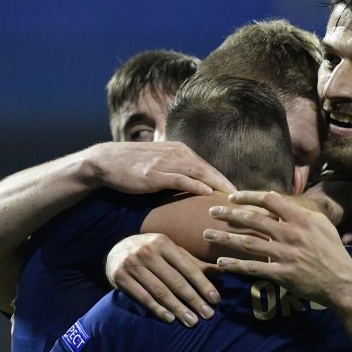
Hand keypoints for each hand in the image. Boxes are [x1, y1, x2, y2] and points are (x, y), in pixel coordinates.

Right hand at [86, 141, 236, 196]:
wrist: (106, 162)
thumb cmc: (133, 167)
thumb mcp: (160, 164)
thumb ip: (178, 172)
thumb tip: (195, 189)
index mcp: (181, 151)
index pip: (209, 167)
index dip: (226, 181)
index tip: (241, 195)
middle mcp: (177, 153)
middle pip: (210, 170)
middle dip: (228, 185)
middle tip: (245, 199)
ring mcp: (166, 162)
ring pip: (199, 173)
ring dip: (218, 186)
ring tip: (233, 200)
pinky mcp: (155, 174)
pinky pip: (180, 179)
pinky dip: (195, 185)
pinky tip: (207, 194)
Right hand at [105, 233, 220, 327]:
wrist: (116, 251)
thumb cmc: (152, 253)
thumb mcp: (171, 253)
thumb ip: (194, 263)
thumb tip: (221, 271)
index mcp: (163, 243)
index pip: (187, 267)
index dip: (203, 284)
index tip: (215, 300)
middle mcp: (147, 251)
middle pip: (175, 280)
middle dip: (193, 299)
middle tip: (208, 315)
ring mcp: (131, 264)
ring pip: (159, 291)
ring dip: (178, 308)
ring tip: (192, 321)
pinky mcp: (119, 276)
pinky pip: (142, 296)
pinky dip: (157, 309)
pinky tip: (170, 319)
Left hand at [204, 191, 351, 305]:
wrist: (342, 281)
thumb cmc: (333, 252)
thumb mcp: (322, 225)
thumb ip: (301, 213)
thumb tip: (282, 203)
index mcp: (301, 219)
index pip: (269, 200)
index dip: (248, 196)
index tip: (232, 197)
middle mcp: (291, 234)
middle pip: (253, 219)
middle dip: (228, 214)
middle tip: (211, 211)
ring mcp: (285, 254)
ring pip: (248, 243)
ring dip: (224, 237)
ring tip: (207, 233)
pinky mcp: (282, 274)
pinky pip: (253, 268)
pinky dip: (235, 265)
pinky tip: (220, 262)